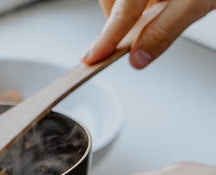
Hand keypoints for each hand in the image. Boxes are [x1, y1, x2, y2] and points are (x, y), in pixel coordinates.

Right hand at [83, 0, 215, 68]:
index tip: (93, 57)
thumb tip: (138, 57)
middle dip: (120, 21)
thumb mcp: (194, 3)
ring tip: (155, 8)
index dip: (107, 38)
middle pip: (112, 2)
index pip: (122, 12)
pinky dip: (134, 2)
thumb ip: (164, 31)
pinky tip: (153, 1)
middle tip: (139, 31)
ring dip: (127, 10)